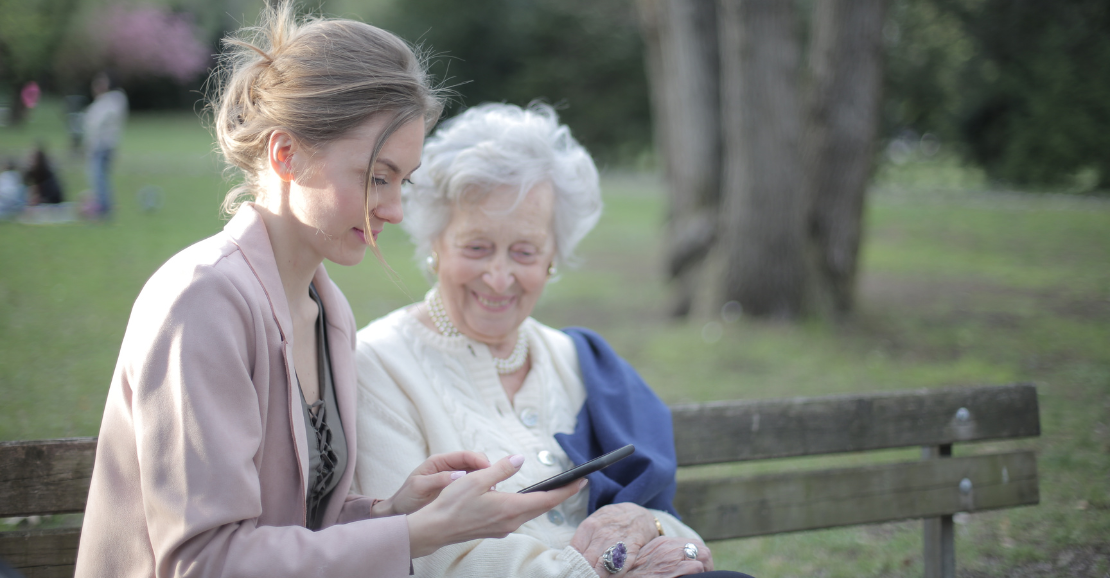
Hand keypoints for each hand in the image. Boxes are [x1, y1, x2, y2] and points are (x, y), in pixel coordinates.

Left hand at [372, 451, 490, 517]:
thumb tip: (459, 475)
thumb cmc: (406, 499)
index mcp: (439, 462)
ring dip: (485, 481)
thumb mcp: (419, 487)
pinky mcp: (455, 490)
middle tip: (494, 483)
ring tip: (492, 492)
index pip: (465, 456)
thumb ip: (438, 479)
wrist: (399, 513)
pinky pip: (472, 486)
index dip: (479, 460)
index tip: (490, 470)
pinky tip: (485, 498)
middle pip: (474, 462)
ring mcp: (453, 478)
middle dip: (486, 470)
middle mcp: (448, 467)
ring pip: (476, 474)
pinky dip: (480, 490)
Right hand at [406, 454, 586, 558]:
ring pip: (531, 512)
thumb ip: (501, 469)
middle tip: (575, 483)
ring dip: (544, 501)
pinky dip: (529, 506)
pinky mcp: (495, 530)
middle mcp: (511, 521)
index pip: (547, 499)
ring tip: (555, 489)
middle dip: (560, 494)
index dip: (566, 490)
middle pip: (543, 507)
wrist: (435, 529)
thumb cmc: (452, 503)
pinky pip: (519, 516)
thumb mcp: (477, 479)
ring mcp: (504, 528)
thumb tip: (519, 459)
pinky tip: (525, 499)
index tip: (582, 481)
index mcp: (510, 507)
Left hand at [570, 503, 658, 576]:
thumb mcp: (594, 522)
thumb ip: (582, 538)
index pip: (574, 551)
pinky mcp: (631, 549)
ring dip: (596, 575)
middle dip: (583, 571)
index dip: (572, 563)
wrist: (637, 514)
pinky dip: (613, 575)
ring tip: (593, 576)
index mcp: (589, 527)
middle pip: (587, 561)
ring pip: (602, 567)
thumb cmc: (610, 520)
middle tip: (581, 575)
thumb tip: (568, 557)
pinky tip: (609, 577)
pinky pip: (620, 567)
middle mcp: (602, 534)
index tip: (571, 570)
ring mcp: (617, 542)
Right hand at [625, 537, 711, 577]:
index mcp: (662, 543)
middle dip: (706, 562)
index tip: (697, 567)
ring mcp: (672, 558)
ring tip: (701, 577)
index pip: (690, 544)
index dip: (697, 557)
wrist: (621, 576)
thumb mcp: (645, 560)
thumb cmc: (631, 573)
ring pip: (703, 555)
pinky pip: (697, 567)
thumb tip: (669, 564)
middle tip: (704, 574)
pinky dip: (699, 574)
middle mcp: (669, 547)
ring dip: (705, 568)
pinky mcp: (674, 570)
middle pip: (700, 548)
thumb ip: (658, 557)